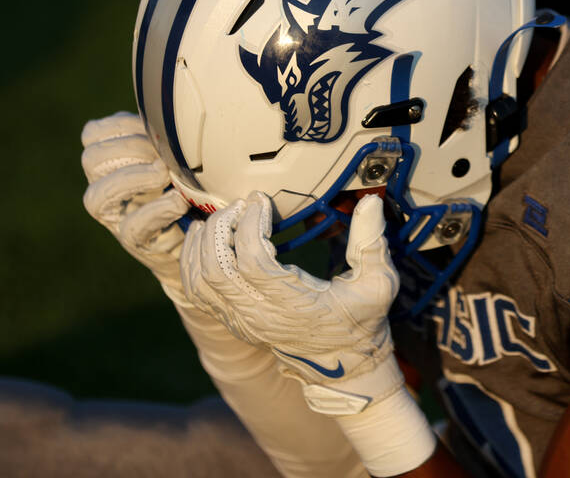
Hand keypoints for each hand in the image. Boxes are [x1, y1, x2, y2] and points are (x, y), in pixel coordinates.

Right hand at [81, 112, 188, 285]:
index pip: (93, 135)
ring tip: (164, 174)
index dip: (119, 126)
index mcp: (112, 160)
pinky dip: (157, 210)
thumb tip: (172, 108)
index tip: (151, 126)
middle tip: (161, 155)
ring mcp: (116, 217)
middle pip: (92, 160)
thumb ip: (164, 134)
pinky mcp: (135, 243)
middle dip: (128, 149)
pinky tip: (178, 201)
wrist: (200, 234)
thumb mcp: (174, 154)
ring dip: (133, 179)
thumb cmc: (188, 184)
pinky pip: (133, 226)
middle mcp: (105, 188)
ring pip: (97, 197)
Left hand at [181, 191, 403, 414]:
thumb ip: (371, 242)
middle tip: (239, 206)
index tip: (261, 201)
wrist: (344, 368)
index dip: (250, 225)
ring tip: (219, 218)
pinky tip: (205, 240)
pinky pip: (195, 292)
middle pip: (216, 268)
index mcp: (293, 305)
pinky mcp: (232, 322)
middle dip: (221, 227)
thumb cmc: (361, 323)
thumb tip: (371, 201)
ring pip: (199, 280)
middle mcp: (260, 316)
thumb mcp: (378, 284)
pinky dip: (192, 262)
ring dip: (201, 243)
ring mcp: (241, 321)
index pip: (252, 261)